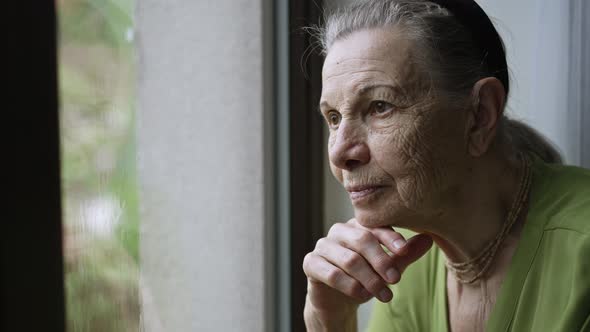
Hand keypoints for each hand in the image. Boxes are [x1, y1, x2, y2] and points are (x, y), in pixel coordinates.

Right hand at [302, 219, 432, 328]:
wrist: (337, 300)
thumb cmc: (364, 277)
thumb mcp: (389, 266)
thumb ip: (405, 253)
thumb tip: (428, 238)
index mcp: (358, 225)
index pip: (374, 225)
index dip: (390, 237)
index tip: (404, 250)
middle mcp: (339, 231)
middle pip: (361, 239)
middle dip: (382, 261)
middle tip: (397, 279)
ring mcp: (323, 246)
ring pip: (349, 259)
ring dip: (370, 279)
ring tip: (384, 295)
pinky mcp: (311, 263)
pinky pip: (331, 273)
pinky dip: (350, 286)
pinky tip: (362, 296)